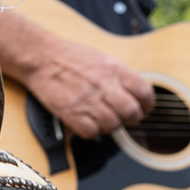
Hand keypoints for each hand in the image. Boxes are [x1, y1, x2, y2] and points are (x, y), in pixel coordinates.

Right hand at [20, 33, 155, 139]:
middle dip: (131, 118)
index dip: (147, 105)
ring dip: (111, 125)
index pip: (144, 93)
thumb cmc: (71, 57)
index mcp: (114, 69)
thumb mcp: (103, 59)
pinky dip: (92, 131)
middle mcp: (103, 84)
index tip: (143, 108)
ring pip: (112, 125)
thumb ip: (121, 77)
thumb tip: (137, 96)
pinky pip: (91, 132)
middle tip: (124, 117)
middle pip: (131, 112)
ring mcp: (87, 99)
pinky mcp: (70, 112)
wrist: (42, 57)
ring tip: (103, 118)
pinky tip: (88, 121)